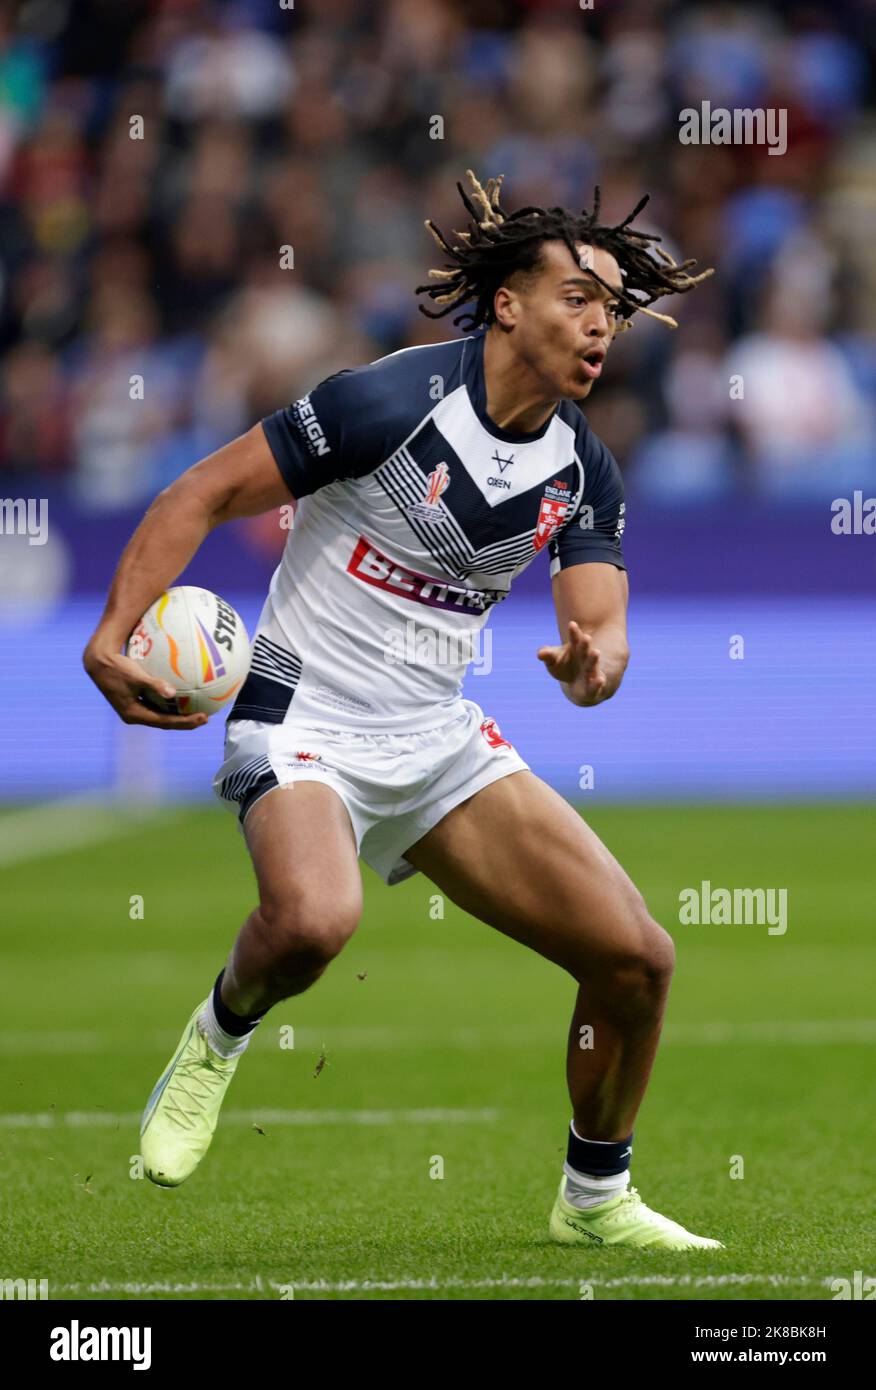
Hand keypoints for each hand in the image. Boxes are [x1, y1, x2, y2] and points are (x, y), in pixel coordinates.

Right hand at [83, 640, 207, 729]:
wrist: (98, 662)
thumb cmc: (116, 667)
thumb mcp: (135, 676)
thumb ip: (154, 685)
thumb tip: (172, 693)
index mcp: (134, 714)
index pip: (165, 723)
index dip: (185, 722)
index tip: (202, 718)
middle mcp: (135, 715)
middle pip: (165, 723)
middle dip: (186, 722)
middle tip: (205, 718)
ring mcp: (135, 709)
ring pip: (162, 716)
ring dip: (180, 715)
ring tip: (198, 712)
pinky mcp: (135, 701)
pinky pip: (158, 706)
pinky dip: (171, 705)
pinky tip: (183, 698)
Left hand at [537, 620, 608, 705]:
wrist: (577, 685)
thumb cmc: (564, 667)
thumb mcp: (554, 660)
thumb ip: (548, 655)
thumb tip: (540, 654)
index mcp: (577, 648)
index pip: (575, 638)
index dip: (573, 632)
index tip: (571, 623)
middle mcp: (585, 658)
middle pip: (585, 650)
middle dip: (585, 644)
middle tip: (586, 637)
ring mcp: (590, 672)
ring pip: (592, 665)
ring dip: (594, 659)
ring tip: (596, 652)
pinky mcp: (592, 687)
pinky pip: (595, 685)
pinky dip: (598, 683)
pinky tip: (601, 679)